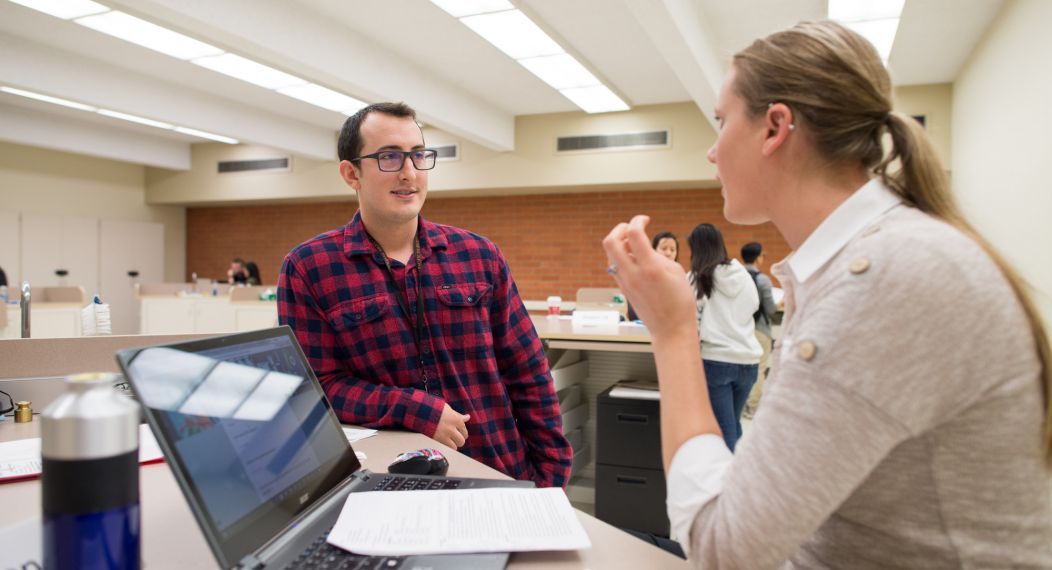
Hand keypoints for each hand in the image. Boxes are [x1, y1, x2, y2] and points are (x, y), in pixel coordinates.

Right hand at [433, 403, 469, 448]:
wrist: (422, 412)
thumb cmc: (435, 408)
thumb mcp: (448, 409)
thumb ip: (458, 415)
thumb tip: (467, 417)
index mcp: (456, 420)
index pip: (464, 430)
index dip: (462, 432)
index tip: (460, 432)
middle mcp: (452, 429)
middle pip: (462, 440)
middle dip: (459, 439)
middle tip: (456, 438)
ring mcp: (445, 435)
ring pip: (455, 446)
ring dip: (453, 444)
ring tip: (450, 442)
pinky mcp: (438, 440)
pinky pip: (447, 448)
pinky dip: (446, 446)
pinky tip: (444, 443)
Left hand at [602, 215, 696, 340]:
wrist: (671, 329)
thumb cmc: (680, 303)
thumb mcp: (677, 272)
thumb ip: (659, 255)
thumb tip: (646, 247)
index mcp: (649, 268)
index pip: (633, 234)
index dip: (638, 220)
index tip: (645, 220)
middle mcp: (633, 274)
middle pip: (610, 241)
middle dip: (620, 228)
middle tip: (632, 228)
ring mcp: (625, 282)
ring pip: (610, 254)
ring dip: (620, 243)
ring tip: (636, 245)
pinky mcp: (623, 288)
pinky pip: (614, 265)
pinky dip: (621, 256)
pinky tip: (635, 258)